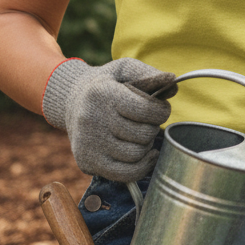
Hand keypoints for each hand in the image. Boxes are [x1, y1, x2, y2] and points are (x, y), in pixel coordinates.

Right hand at [41, 58, 177, 181]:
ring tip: (140, 134)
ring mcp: (88, 143)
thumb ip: (150, 73)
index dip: (162, 111)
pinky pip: (125, 174)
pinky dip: (141, 167)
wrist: (71, 101)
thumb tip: (173, 81)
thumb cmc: (107, 84)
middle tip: (147, 122)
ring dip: (146, 146)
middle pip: (143, 134)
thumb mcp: (125, 69)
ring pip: (136, 155)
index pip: (146, 110)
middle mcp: (92, 119)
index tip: (160, 109)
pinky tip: (145, 155)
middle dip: (153, 127)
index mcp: (102, 93)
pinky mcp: (87, 162)